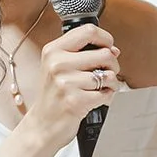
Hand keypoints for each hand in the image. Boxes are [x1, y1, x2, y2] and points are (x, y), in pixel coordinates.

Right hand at [27, 24, 122, 149]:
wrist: (43, 125)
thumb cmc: (54, 96)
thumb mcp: (58, 67)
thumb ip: (82, 54)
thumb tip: (113, 50)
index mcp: (53, 50)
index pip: (88, 31)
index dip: (105, 38)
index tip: (108, 47)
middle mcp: (57, 64)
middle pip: (105, 53)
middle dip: (113, 65)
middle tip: (105, 73)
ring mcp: (65, 83)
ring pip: (108, 75)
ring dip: (111, 83)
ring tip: (100, 88)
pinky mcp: (75, 101)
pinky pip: (106, 93)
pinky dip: (107, 97)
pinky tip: (96, 99)